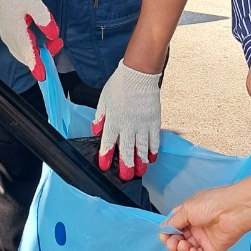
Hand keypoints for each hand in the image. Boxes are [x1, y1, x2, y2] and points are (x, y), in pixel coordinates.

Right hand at [0, 0, 62, 80]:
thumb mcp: (34, 3)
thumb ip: (45, 19)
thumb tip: (53, 35)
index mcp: (16, 32)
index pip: (28, 54)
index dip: (37, 66)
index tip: (44, 76)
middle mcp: (11, 39)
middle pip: (27, 57)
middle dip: (43, 56)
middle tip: (57, 43)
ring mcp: (9, 39)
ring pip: (24, 54)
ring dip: (38, 53)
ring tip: (53, 42)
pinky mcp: (9, 36)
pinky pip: (21, 49)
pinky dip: (32, 50)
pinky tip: (40, 43)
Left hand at [92, 61, 160, 180]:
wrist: (139, 73)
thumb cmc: (120, 84)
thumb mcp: (104, 100)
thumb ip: (100, 117)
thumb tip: (95, 131)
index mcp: (114, 119)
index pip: (109, 142)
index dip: (106, 155)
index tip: (105, 166)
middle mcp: (128, 124)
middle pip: (128, 149)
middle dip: (126, 165)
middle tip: (127, 177)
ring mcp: (143, 123)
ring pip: (142, 147)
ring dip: (141, 161)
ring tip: (140, 172)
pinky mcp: (154, 120)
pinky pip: (155, 138)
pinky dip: (154, 149)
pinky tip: (152, 158)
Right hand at [159, 185, 250, 250]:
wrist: (232, 211)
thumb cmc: (211, 204)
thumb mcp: (187, 209)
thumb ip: (174, 221)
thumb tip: (163, 229)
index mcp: (189, 215)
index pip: (174, 226)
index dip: (168, 233)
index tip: (164, 235)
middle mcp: (195, 227)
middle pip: (178, 240)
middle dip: (173, 243)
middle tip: (172, 243)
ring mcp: (203, 239)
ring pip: (187, 250)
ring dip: (182, 250)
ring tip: (184, 246)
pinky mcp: (212, 250)